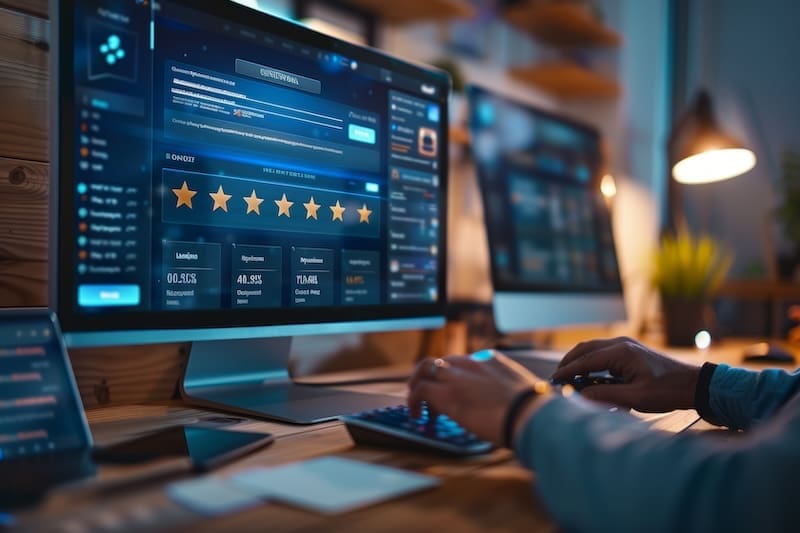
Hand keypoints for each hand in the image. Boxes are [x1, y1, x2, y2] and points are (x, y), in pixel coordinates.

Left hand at [407, 351, 548, 445]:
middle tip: (429, 398)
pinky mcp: (445, 393)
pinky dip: (413, 402)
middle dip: (431, 379)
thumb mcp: (521, 392)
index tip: (456, 394)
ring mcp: (457, 376)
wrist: (528, 414)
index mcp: (491, 360)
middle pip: (441, 362)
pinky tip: (417, 416)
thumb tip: (512, 410)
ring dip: (417, 386)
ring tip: (416, 406)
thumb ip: (509, 394)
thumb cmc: (532, 411)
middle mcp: (471, 363)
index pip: (463, 362)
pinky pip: (419, 390)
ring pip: (424, 369)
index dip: (454, 379)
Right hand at [552, 337, 700, 411]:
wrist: (692, 384)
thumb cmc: (666, 392)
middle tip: (556, 378)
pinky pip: (602, 351)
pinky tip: (587, 373)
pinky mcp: (629, 349)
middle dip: (568, 363)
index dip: (567, 371)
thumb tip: (580, 395)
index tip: (554, 381)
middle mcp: (620, 343)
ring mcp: (625, 344)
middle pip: (585, 348)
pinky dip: (589, 360)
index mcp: (621, 353)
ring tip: (567, 376)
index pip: (585, 360)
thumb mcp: (635, 398)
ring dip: (578, 360)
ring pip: (592, 348)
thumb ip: (605, 395)